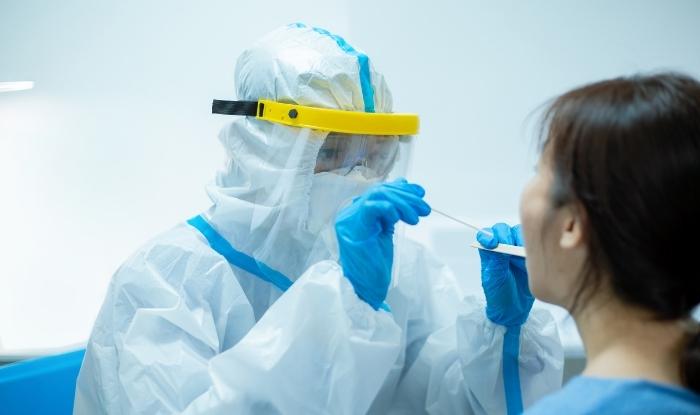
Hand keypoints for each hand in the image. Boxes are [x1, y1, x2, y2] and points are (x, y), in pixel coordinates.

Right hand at [335, 178, 430, 309]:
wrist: (365, 287)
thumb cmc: (374, 263)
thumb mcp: (386, 230)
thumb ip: (392, 210)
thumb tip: (407, 187)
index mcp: (356, 211)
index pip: (379, 190)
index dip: (401, 189)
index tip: (420, 194)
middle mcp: (349, 212)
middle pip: (380, 191)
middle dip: (406, 197)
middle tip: (424, 209)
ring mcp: (349, 220)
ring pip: (377, 196)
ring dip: (403, 204)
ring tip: (415, 218)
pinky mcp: (353, 229)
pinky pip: (371, 208)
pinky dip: (389, 209)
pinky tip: (400, 219)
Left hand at [477, 223, 533, 325]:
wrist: (514, 310)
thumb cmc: (498, 295)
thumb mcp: (494, 280)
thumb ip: (495, 261)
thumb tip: (495, 244)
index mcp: (490, 253)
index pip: (487, 235)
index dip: (489, 235)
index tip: (492, 243)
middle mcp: (503, 248)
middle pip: (505, 230)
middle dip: (507, 235)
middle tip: (510, 246)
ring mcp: (518, 251)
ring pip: (521, 235)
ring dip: (522, 240)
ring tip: (522, 254)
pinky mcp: (532, 256)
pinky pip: (534, 245)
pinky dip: (534, 247)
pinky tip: (533, 257)